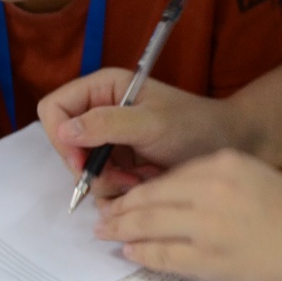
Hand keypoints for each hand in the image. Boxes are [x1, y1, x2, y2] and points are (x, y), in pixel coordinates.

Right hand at [38, 68, 242, 199]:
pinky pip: (100, 185)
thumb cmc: (194, 126)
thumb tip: (65, 130)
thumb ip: (107, 124)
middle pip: (64, 145)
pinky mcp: (118, 164)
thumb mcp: (151, 123)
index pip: (54, 108)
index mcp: (102, 88)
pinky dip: (118, 191)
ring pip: (81, 171)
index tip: (81, 161)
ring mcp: (108, 141)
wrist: (227, 146)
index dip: (60, 136)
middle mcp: (99, 112)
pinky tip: (144, 184)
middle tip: (122, 177)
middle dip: (90, 168)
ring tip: (141, 180)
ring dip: (108, 183)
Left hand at [94, 148, 281, 280]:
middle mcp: (210, 187)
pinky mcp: (210, 260)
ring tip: (106, 233)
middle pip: (151, 197)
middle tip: (102, 216)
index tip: (126, 196)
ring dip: (122, 229)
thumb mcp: (261, 179)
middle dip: (121, 208)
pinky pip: (164, 255)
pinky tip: (130, 253)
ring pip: (150, 224)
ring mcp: (207, 225)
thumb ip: (225, 183)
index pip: (169, 176)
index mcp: (225, 163)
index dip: (142, 189)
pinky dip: (142, 254)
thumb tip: (187, 199)